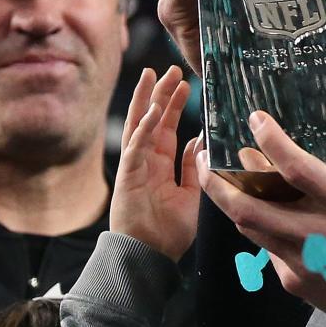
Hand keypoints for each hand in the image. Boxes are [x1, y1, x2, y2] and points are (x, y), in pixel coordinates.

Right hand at [112, 66, 202, 260]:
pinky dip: (145, 127)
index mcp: (161, 164)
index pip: (167, 126)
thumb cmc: (168, 232)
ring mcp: (136, 166)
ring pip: (141, 125)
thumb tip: (197, 141)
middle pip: (152, 119)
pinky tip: (153, 110)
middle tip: (170, 69)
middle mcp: (147, 161)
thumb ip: (191, 168)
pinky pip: (137, 146)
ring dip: (148, 100)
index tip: (184, 83)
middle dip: (160, 93)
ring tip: (154, 75)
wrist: (150, 257)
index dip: (174, 104)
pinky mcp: (128, 176)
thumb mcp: (190, 194)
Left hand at [195, 94, 325, 326]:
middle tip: (205, 153)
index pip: (297, 169)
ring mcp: (303, 261)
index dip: (270, 142)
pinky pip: (268, 250)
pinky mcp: (297, 282)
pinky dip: (260, 227)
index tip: (254, 120)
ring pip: (250, 229)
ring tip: (215, 178)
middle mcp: (319, 233)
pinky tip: (257, 211)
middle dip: (219, 179)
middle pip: (250, 206)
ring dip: (228, 201)